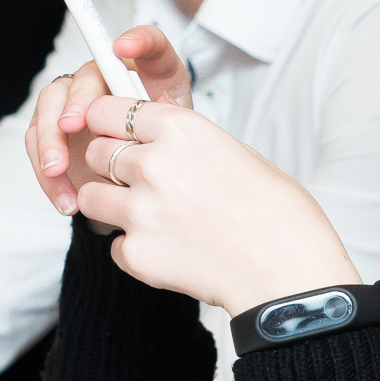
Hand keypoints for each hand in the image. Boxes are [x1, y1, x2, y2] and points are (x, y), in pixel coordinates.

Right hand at [22, 24, 194, 214]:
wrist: (137, 183)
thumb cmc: (158, 152)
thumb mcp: (176, 139)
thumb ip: (171, 117)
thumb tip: (158, 104)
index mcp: (144, 76)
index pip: (148, 43)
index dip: (138, 40)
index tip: (124, 47)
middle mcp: (103, 80)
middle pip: (81, 79)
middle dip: (73, 102)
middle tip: (70, 127)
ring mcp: (72, 103)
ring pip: (48, 110)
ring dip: (49, 142)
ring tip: (57, 171)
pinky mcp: (52, 132)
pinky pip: (39, 147)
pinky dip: (49, 176)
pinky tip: (65, 199)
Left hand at [72, 92, 358, 315]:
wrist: (287, 272)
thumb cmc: (277, 215)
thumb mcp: (238, 153)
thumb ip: (189, 144)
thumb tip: (164, 142)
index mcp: (181, 130)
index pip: (108, 108)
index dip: (108, 122)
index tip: (112, 131)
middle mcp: (153, 164)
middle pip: (96, 152)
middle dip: (111, 164)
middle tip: (139, 180)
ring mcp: (140, 210)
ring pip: (92, 197)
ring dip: (113, 205)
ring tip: (149, 217)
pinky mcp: (136, 253)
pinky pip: (115, 245)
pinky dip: (135, 248)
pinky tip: (171, 250)